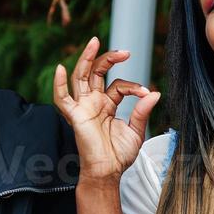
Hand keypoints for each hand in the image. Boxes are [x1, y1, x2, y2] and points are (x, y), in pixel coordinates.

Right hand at [52, 36, 160, 181]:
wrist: (108, 172)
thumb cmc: (119, 155)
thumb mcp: (136, 130)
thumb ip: (142, 110)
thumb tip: (155, 92)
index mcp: (107, 104)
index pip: (118, 85)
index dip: (133, 86)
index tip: (146, 93)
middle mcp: (93, 102)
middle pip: (97, 72)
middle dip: (108, 58)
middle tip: (124, 51)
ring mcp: (83, 107)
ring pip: (80, 77)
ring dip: (87, 59)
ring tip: (94, 42)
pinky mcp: (75, 115)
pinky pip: (61, 98)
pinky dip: (58, 83)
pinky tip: (61, 68)